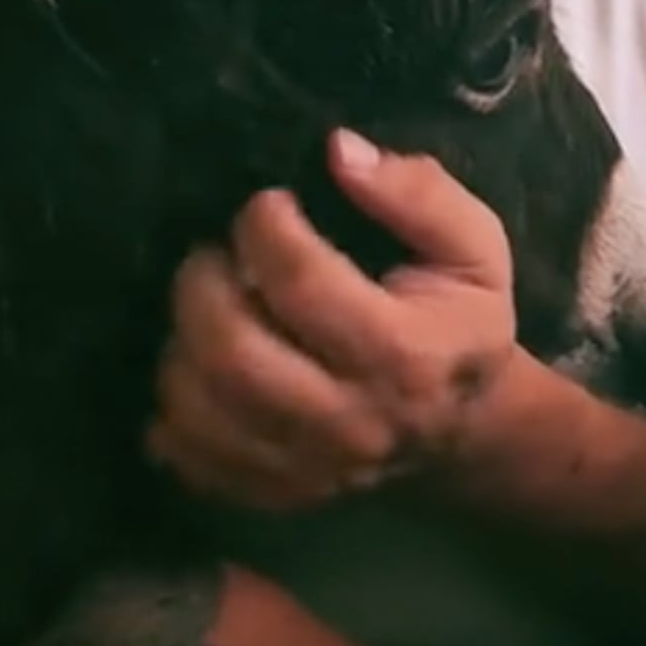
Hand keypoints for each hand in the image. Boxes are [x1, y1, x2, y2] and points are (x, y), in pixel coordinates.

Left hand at [147, 128, 521, 510]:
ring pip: (198, 408)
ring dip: (180, 342)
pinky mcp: (272, 494)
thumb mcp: (473, 248)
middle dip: (201, 284)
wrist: (459, 430)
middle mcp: (352, 423)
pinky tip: (197, 369)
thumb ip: (417, 192)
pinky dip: (173, 409)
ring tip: (205, 308)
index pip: (301, 282)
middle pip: (232, 354)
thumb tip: (337, 150)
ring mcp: (307, 470)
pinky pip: (188, 457)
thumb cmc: (455, 322)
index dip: (263, 226)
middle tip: (212, 255)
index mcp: (407, 355)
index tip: (266, 205)